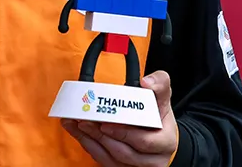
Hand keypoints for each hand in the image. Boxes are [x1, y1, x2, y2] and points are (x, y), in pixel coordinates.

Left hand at [61, 71, 177, 165]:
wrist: (159, 135)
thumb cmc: (158, 116)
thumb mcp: (163, 98)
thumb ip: (159, 85)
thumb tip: (146, 82)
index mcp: (164, 143)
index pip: (143, 141)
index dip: (123, 133)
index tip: (105, 123)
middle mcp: (152, 160)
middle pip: (123, 153)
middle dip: (101, 136)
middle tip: (84, 121)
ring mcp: (136, 166)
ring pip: (111, 160)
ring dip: (91, 141)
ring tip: (78, 124)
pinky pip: (103, 162)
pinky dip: (89, 146)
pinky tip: (78, 133)